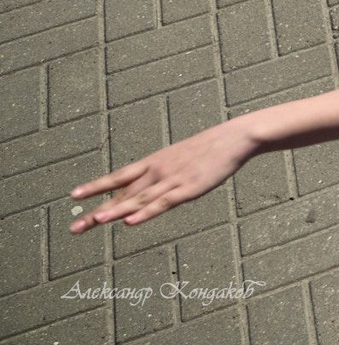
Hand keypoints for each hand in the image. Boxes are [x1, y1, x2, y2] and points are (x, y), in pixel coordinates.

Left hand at [69, 120, 258, 231]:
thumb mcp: (178, 158)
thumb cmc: (207, 149)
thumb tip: (149, 187)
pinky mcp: (188, 189)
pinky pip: (163, 203)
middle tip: (74, 229)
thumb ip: (161, 174)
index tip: (74, 196)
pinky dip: (146, 213)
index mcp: (153, 163)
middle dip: (98, 212)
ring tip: (96, 220)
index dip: (96, 186)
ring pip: (139, 200)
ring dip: (116, 211)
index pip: (118, 177)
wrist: (234, 138)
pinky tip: (130, 222)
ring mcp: (172, 180)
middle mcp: (157, 171)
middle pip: (123, 194)